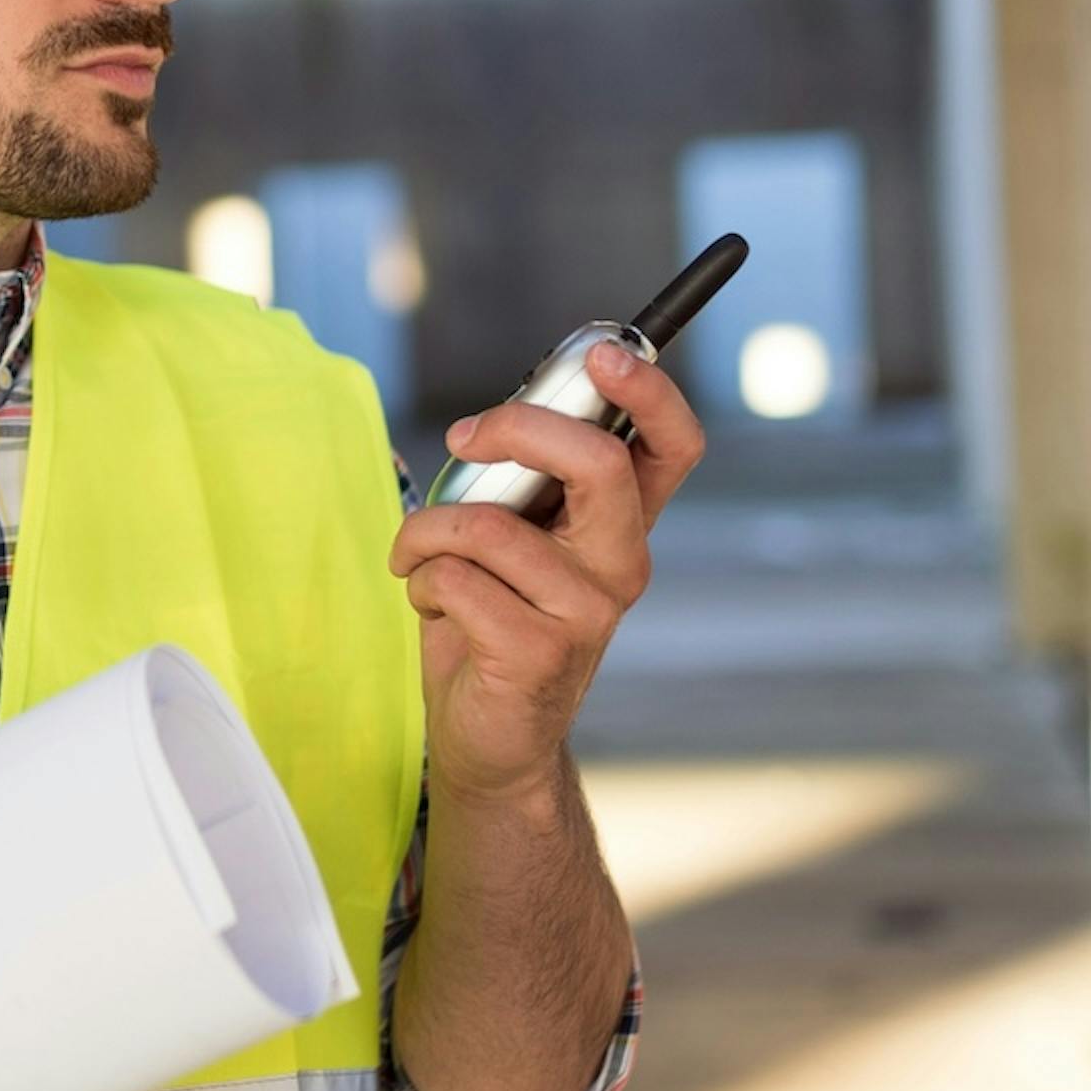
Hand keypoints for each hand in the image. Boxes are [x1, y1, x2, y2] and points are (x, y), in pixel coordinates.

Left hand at [388, 341, 705, 805]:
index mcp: (621, 524)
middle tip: (463, 438)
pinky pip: (456, 578)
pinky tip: (429, 604)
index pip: (673, 446)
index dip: (649, 391)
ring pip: (490, 524)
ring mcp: (587, 612)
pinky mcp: (539, 653)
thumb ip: (519, 482)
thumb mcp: (515, 538)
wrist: (490, 736)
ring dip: (426, 531)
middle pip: (597, 462)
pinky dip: (420, 579)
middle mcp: (621, 563)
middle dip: (516, 428)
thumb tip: (488, 423)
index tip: (599, 354)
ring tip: (417, 557)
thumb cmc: (493, 619)